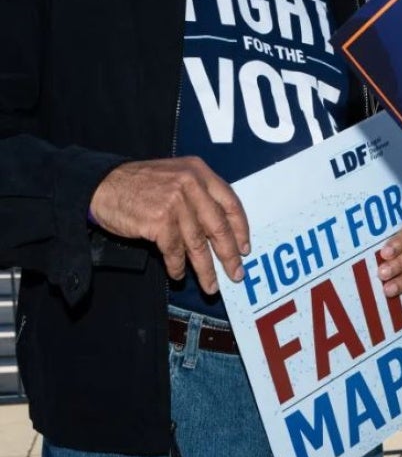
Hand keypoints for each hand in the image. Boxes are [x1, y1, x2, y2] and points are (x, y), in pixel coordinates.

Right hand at [89, 157, 249, 294]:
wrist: (101, 184)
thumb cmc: (139, 184)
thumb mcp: (175, 176)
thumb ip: (199, 195)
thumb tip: (223, 233)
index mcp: (199, 171)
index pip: (230, 203)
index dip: (240, 229)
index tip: (245, 248)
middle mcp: (191, 183)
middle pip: (219, 226)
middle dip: (229, 255)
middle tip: (236, 274)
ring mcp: (176, 201)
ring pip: (198, 243)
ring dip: (206, 269)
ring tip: (211, 285)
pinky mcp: (160, 219)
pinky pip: (175, 251)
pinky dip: (177, 266)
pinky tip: (178, 274)